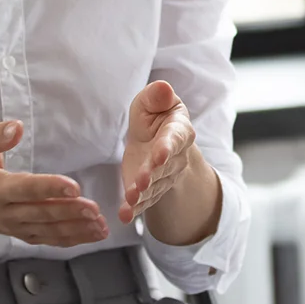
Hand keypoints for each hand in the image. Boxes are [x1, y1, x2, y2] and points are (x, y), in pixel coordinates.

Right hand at [0, 120, 108, 246]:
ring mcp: (15, 226)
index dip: (48, 188)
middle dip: (69, 212)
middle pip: (40, 213)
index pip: (23, 189)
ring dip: (76, 229)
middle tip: (95, 209)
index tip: (73, 186)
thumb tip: (17, 128)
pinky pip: (48, 239)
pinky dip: (72, 239)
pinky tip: (93, 234)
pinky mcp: (23, 234)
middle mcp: (5, 211)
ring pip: (48, 230)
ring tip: (100, 225)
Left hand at [120, 80, 196, 224]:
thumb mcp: (151, 101)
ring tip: (131, 199)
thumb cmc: (154, 116)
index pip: (175, 139)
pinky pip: (145, 201)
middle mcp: (176, 156)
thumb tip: (163, 88)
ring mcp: (164, 176)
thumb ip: (156, 96)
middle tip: (143, 181)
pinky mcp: (150, 190)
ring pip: (155, 186)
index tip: (160, 154)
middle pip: (165, 167)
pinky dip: (135, 209)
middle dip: (154, 174)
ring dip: (143, 194)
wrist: (154, 140)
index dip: (168, 147)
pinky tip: (125, 215)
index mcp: (179, 130)